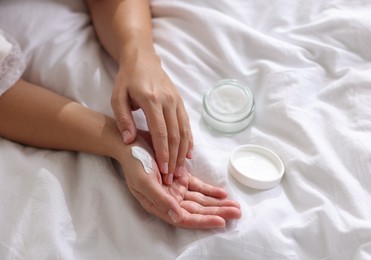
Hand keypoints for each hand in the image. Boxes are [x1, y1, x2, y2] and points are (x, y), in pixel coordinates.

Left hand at [111, 50, 192, 184]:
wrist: (143, 59)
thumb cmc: (127, 79)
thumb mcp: (117, 96)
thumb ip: (123, 119)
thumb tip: (130, 141)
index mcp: (151, 100)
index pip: (161, 132)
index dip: (163, 153)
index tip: (163, 170)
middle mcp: (168, 101)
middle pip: (175, 135)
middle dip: (174, 158)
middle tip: (172, 178)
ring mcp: (177, 102)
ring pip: (184, 132)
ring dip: (183, 153)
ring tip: (181, 171)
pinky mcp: (181, 102)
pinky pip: (187, 125)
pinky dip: (189, 141)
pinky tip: (189, 154)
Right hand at [118, 134, 240, 228]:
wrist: (131, 142)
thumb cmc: (134, 161)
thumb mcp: (143, 180)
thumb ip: (160, 199)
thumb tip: (178, 217)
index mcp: (159, 204)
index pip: (185, 218)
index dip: (203, 221)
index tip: (221, 221)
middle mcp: (169, 200)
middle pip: (197, 211)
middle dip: (217, 212)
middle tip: (237, 213)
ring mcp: (175, 189)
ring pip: (200, 200)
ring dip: (217, 203)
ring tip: (235, 205)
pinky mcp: (180, 177)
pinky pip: (198, 187)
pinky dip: (210, 190)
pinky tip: (222, 193)